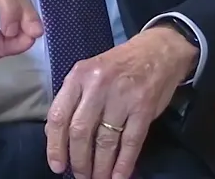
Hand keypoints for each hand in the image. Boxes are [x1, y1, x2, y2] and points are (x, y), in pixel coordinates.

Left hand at [45, 25, 197, 178]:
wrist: (159, 49)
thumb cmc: (121, 64)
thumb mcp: (91, 71)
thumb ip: (74, 98)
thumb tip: (56, 134)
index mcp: (79, 76)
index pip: (58, 115)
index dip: (55, 145)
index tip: (57, 165)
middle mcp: (98, 85)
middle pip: (80, 132)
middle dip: (78, 161)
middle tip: (80, 176)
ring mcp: (122, 96)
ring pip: (105, 141)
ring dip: (100, 167)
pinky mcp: (144, 107)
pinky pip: (130, 142)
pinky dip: (123, 164)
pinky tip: (118, 176)